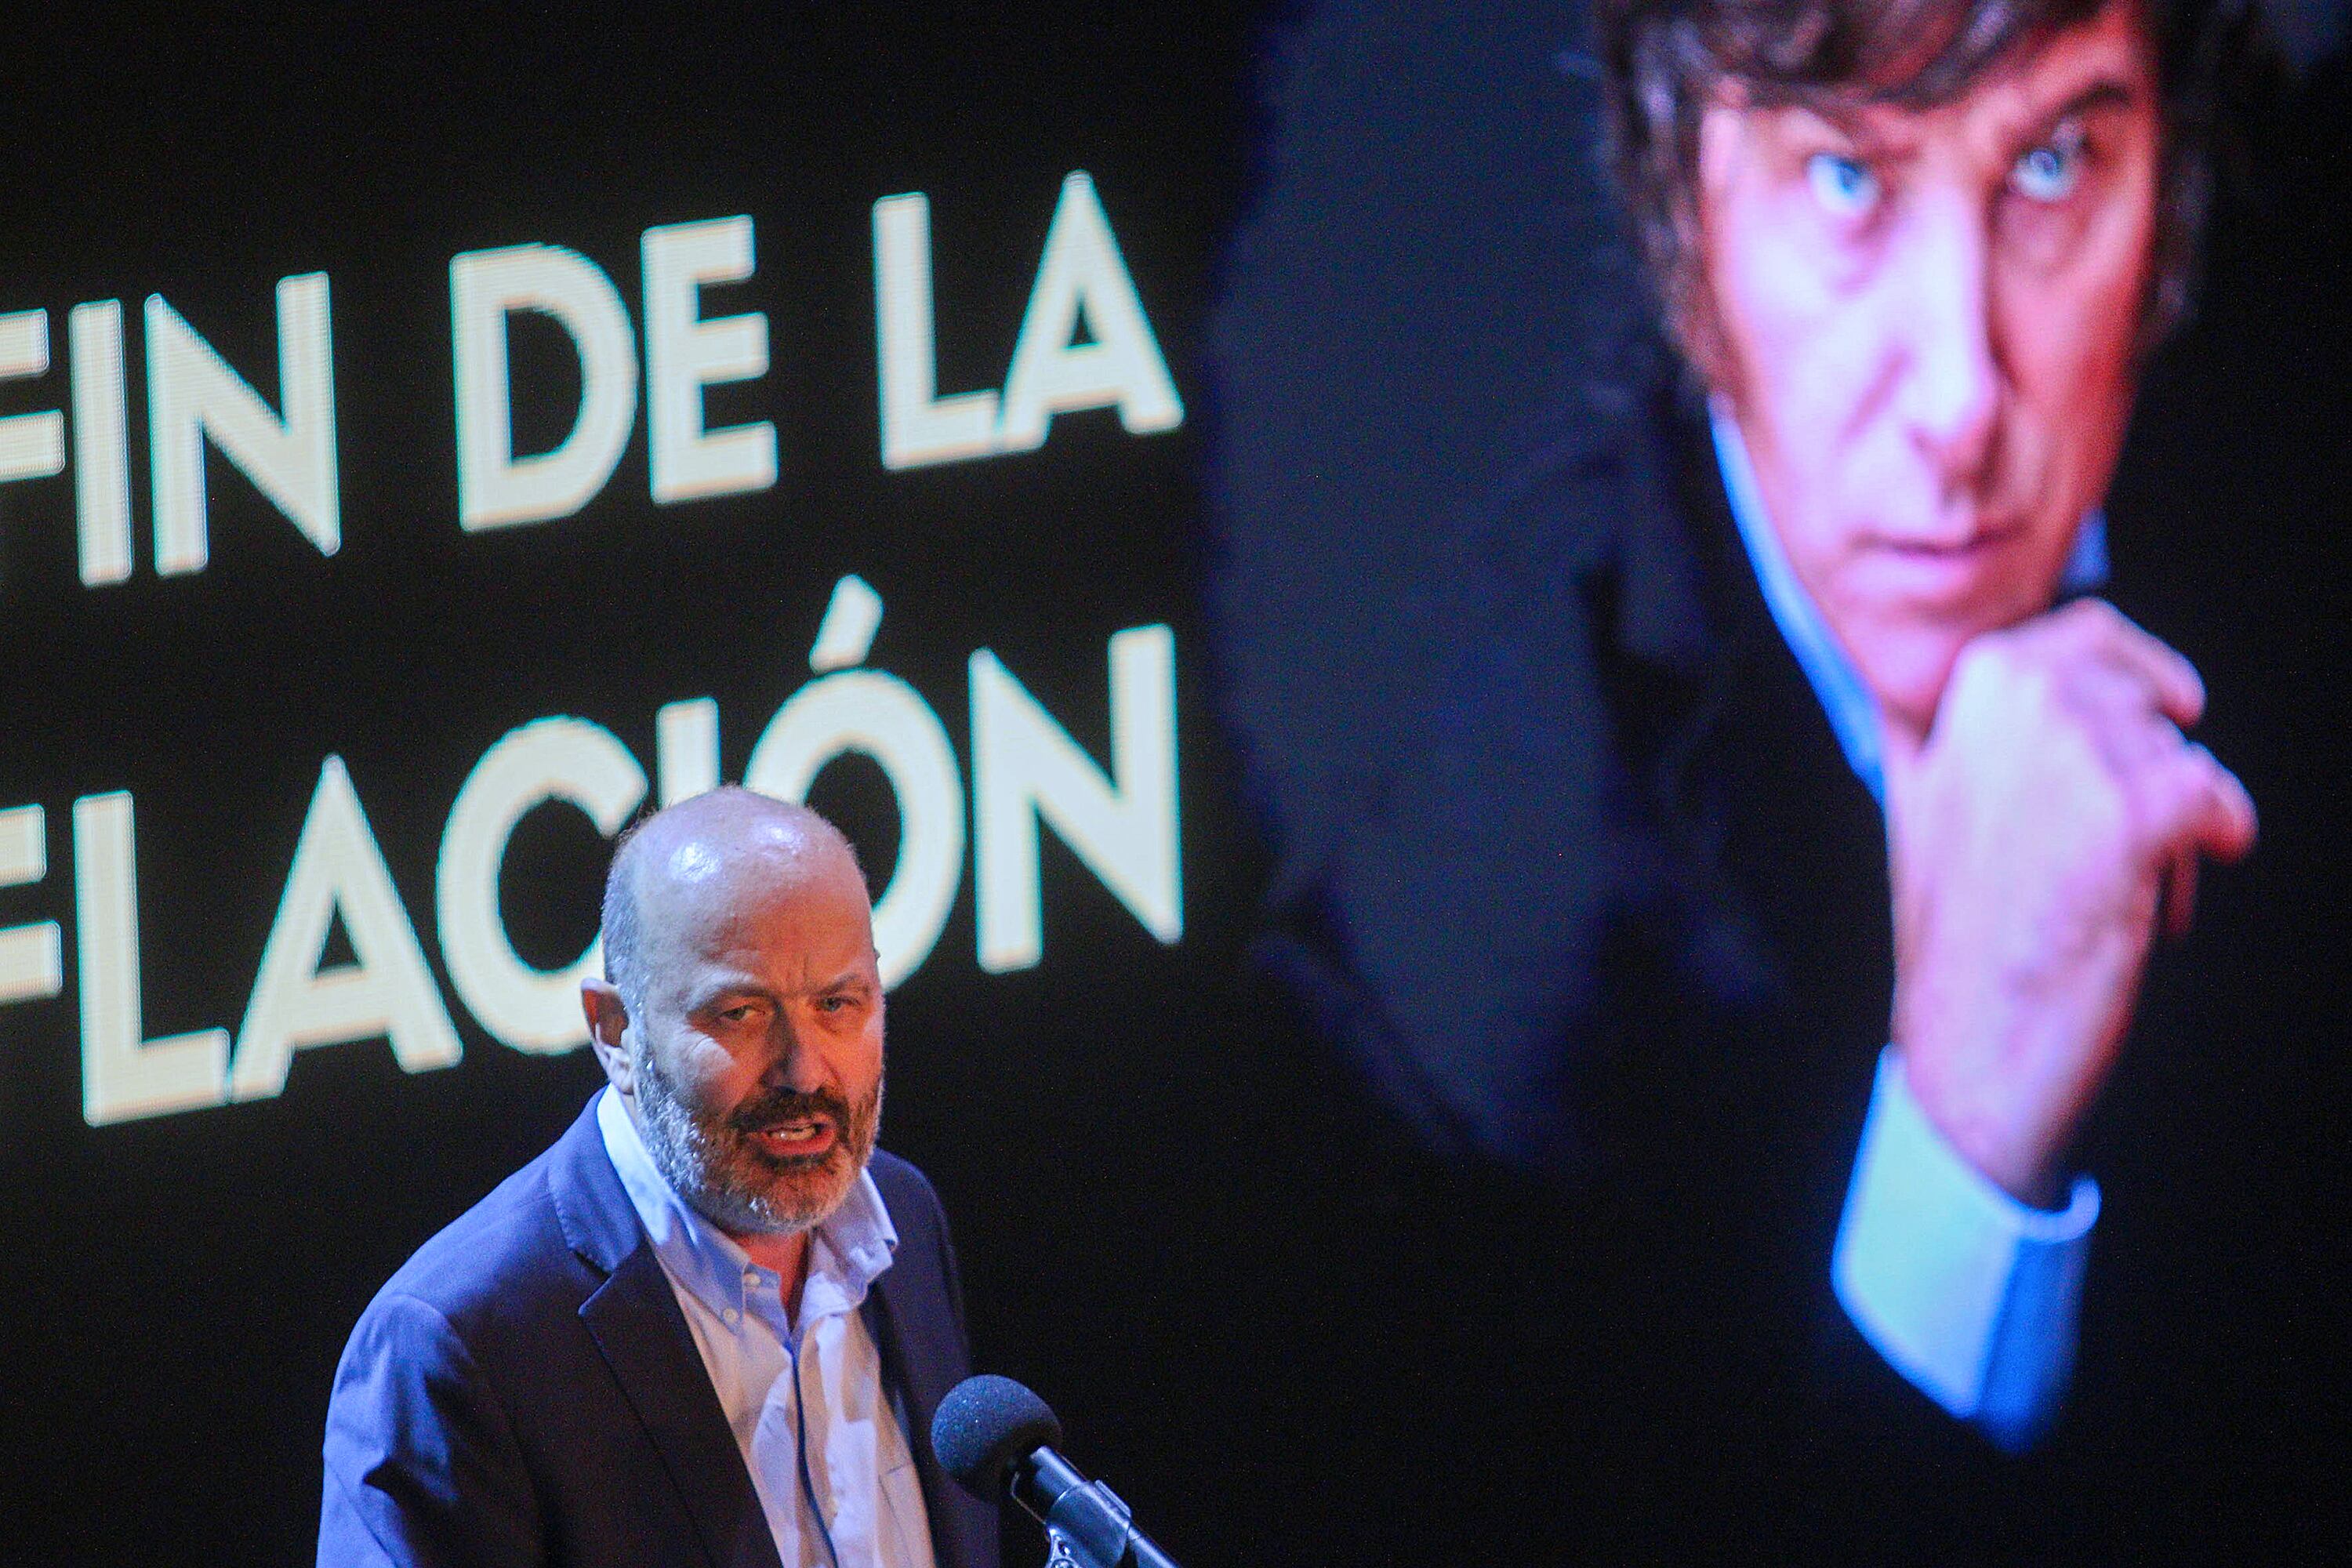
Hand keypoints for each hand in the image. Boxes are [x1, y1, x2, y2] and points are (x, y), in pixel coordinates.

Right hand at [1882, 599, 2255, 1204]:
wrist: (1971, 1035)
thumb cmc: (1954, 931)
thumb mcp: (1916, 806)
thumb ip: (1931, 729)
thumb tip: (1943, 680)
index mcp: (1971, 684)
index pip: (2088, 629)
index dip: (2138, 670)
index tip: (2172, 705)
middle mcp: (2022, 696)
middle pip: (2146, 694)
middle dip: (2154, 758)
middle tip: (2134, 828)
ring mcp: (2076, 749)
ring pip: (2180, 751)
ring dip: (2177, 813)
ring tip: (2129, 879)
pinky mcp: (2131, 810)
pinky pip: (2216, 795)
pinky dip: (2217, 837)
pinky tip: (2174, 884)